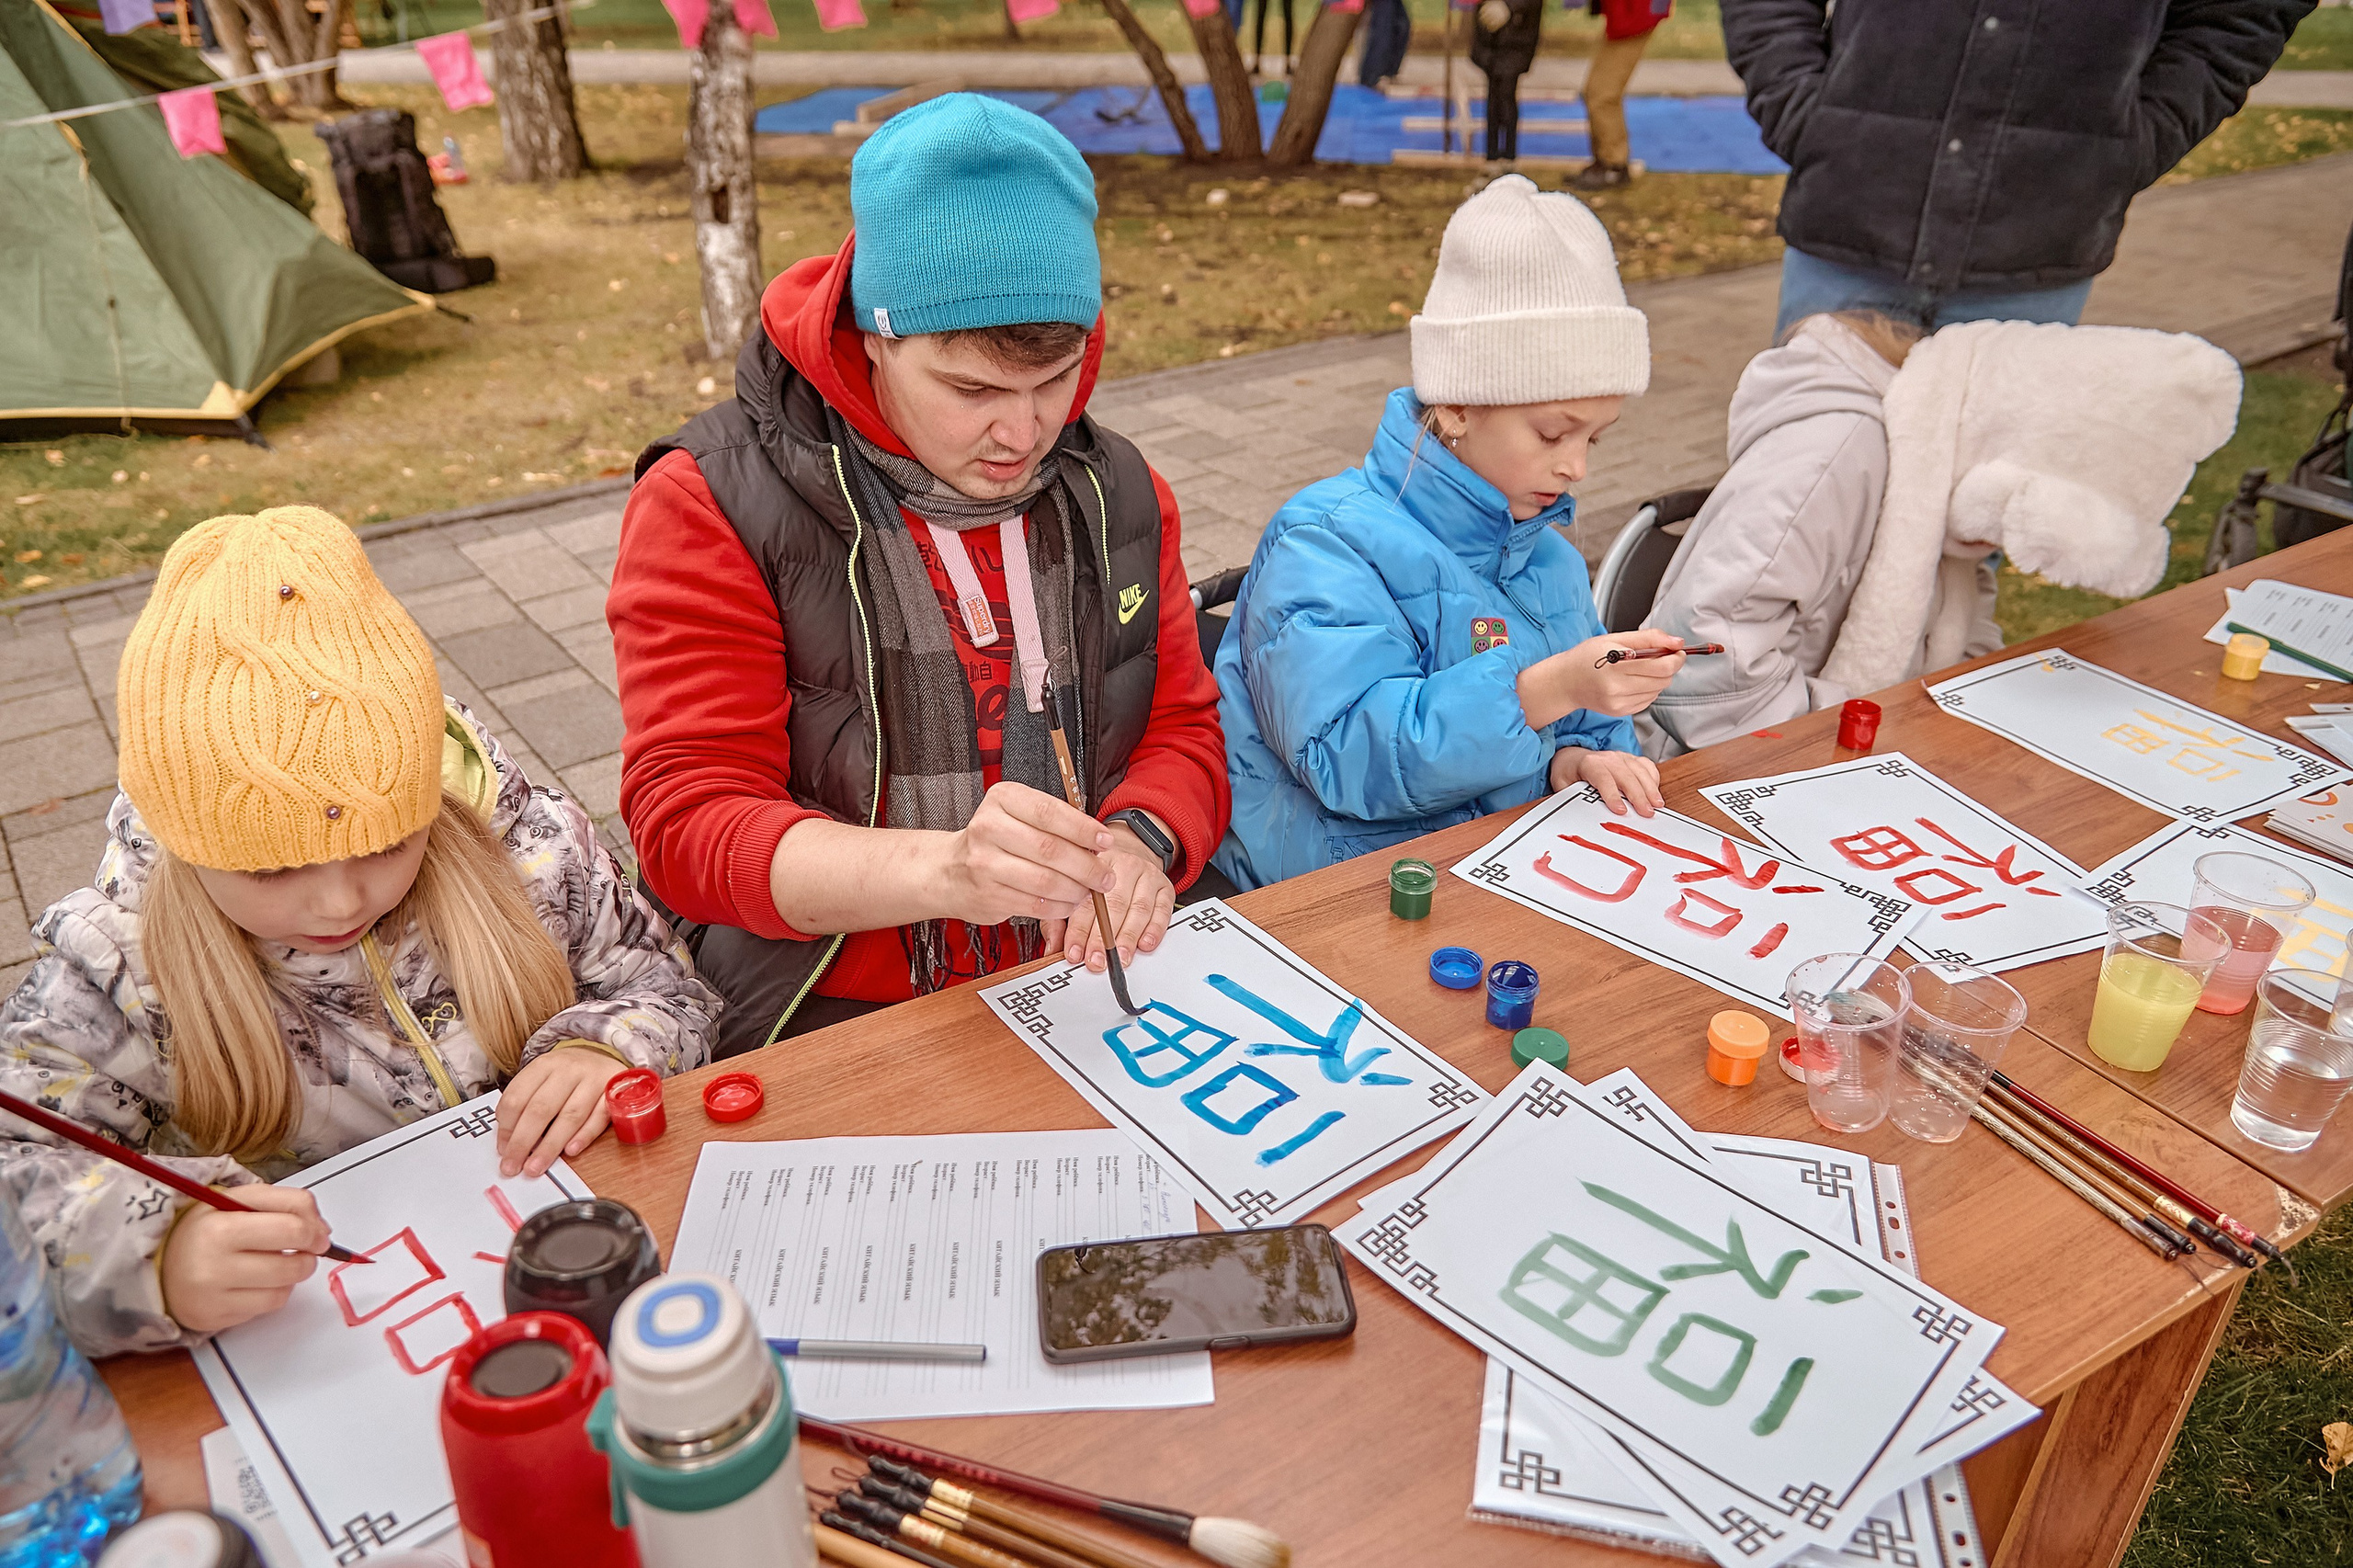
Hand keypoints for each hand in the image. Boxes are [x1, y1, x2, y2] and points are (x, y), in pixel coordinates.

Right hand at [161, 1185, 329, 1334]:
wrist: (160, 1264)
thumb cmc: (206, 1228)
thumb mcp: (239, 1199)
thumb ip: (286, 1201)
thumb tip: (323, 1229)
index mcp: (219, 1228)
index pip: (292, 1229)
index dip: (315, 1230)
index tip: (318, 1232)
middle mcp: (213, 1266)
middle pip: (293, 1265)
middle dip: (308, 1255)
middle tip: (304, 1248)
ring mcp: (213, 1298)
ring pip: (284, 1290)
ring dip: (291, 1275)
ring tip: (275, 1261)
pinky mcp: (215, 1320)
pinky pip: (266, 1308)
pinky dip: (272, 1293)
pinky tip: (257, 1281)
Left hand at [498, 1048, 632, 1177]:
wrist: (604, 1056)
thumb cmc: (567, 1076)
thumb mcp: (542, 1079)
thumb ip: (525, 1105)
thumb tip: (508, 1143)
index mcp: (544, 1065)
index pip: (518, 1097)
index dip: (507, 1128)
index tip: (503, 1151)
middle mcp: (568, 1070)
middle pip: (541, 1108)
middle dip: (523, 1141)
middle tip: (513, 1166)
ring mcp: (593, 1080)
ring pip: (570, 1115)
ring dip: (551, 1145)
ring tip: (536, 1166)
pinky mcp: (614, 1092)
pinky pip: (599, 1117)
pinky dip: (584, 1135)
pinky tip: (570, 1151)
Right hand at [933, 781, 1116, 928]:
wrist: (949, 871)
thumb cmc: (994, 840)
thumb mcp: (1017, 815)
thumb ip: (1054, 823)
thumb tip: (1097, 842)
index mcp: (1002, 799)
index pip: (1049, 812)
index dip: (1084, 829)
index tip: (1106, 841)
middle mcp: (989, 827)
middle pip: (1051, 849)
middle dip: (1087, 866)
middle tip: (1105, 876)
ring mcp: (985, 863)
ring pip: (1045, 881)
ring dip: (1076, 890)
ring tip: (1088, 891)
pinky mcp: (988, 895)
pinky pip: (1035, 904)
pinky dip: (1059, 907)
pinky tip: (1068, 903)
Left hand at [1045, 823, 1175, 971]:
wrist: (1133, 853)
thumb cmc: (1099, 878)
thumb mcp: (1073, 890)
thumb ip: (1058, 919)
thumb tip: (1052, 947)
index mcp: (1094, 863)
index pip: (1086, 900)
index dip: (1079, 930)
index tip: (1074, 953)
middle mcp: (1123, 865)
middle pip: (1114, 905)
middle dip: (1103, 938)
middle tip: (1096, 960)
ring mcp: (1147, 875)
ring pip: (1138, 909)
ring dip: (1128, 938)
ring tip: (1120, 958)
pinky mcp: (1165, 887)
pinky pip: (1162, 910)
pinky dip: (1154, 930)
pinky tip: (1144, 944)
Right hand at [1518, 629, 1687, 726]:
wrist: (1566, 682)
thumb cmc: (1587, 657)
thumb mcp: (1615, 638)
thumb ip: (1649, 638)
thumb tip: (1676, 641)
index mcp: (1616, 666)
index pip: (1661, 667)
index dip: (1675, 658)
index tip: (1676, 650)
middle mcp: (1617, 688)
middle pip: (1663, 680)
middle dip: (1668, 667)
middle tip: (1658, 657)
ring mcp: (1619, 703)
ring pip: (1658, 691)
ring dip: (1658, 678)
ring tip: (1640, 669)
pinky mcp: (1621, 712)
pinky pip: (1648, 700)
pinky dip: (1648, 689)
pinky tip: (1633, 682)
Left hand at [1556, 746, 1662, 815]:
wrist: (1573, 758)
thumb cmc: (1569, 773)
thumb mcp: (1563, 786)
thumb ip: (1572, 798)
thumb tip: (1580, 815)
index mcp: (1589, 763)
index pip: (1603, 778)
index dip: (1612, 794)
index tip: (1621, 811)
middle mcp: (1607, 757)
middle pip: (1626, 775)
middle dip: (1638, 795)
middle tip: (1646, 813)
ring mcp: (1621, 757)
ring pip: (1640, 770)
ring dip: (1650, 788)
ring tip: (1657, 805)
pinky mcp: (1631, 760)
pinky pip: (1646, 766)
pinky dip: (1653, 779)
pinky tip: (1655, 793)